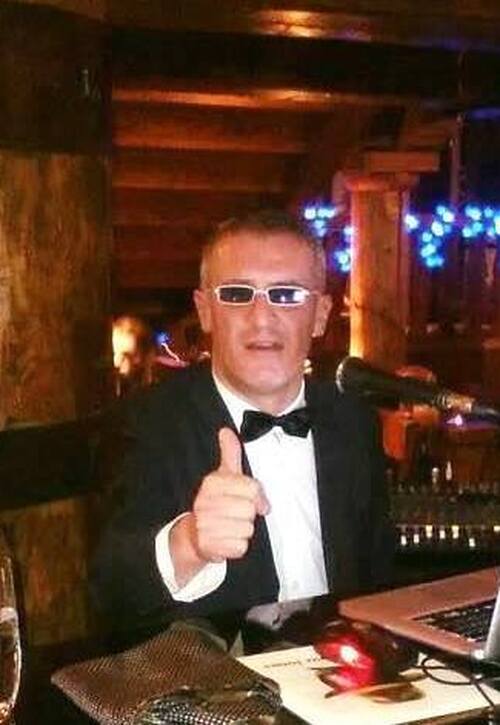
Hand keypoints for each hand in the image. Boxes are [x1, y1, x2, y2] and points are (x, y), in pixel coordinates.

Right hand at [191, 427, 269, 562]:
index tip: (253, 500)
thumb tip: (226, 430)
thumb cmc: (216, 502)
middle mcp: (205, 502)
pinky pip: (240, 546)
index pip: (252, 488)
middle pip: (250, 510)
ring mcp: (205, 524)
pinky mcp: (209, 546)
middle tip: (237, 514)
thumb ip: (230, 453)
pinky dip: (238, 546)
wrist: (195, 534)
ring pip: (247, 529)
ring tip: (231, 526)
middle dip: (249, 514)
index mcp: (212, 483)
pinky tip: (227, 539)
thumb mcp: (223, 476)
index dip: (258, 496)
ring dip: (244, 530)